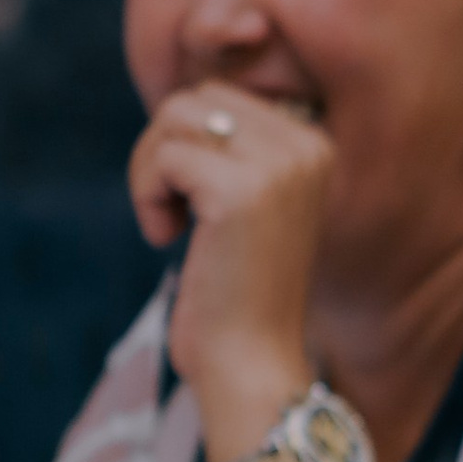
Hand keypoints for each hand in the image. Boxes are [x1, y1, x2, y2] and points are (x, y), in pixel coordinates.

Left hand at [129, 79, 332, 457]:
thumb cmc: (235, 294)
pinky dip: (147, 197)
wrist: (250, 364)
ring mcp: (278, 166)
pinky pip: (163, 156)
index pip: (222, 98)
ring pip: (175, 115)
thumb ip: (227, 148)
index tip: (196, 205)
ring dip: (150, 171)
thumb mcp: (244, 204)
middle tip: (173, 213)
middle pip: (196, 98)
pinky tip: (167, 239)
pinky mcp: (239, 191)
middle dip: (163, 150)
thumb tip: (181, 102)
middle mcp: (306, 146)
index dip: (187, 146)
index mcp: (315, 144)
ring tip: (170, 222)